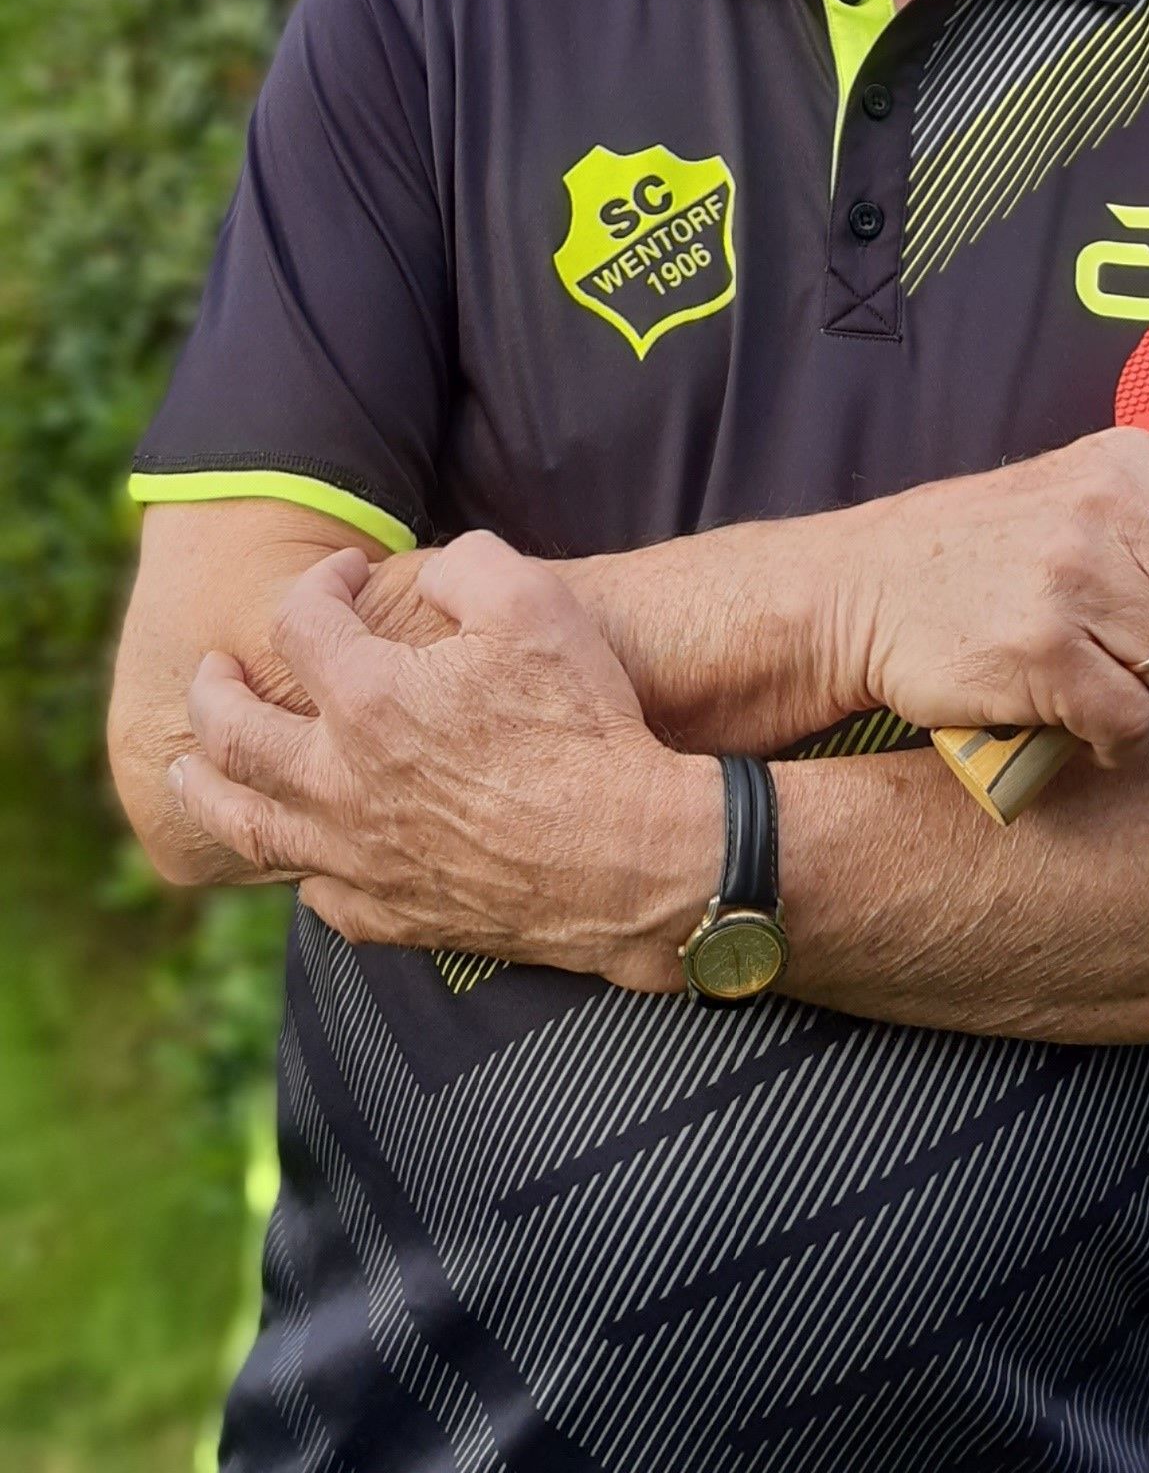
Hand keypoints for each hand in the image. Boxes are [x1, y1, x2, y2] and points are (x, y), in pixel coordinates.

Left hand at [171, 533, 719, 984]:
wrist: (631, 855)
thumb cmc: (585, 724)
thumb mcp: (534, 604)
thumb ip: (464, 565)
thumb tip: (425, 573)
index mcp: (368, 700)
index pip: (302, 622)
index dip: (320, 582)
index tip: (347, 574)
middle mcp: (340, 783)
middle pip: (231, 734)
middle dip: (214, 689)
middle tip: (214, 669)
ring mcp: (358, 858)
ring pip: (246, 825)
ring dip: (204, 788)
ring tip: (186, 770)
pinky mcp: (390, 914)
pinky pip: (316, 894)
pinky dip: (298, 864)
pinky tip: (302, 849)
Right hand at [840, 430, 1148, 767]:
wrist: (860, 590)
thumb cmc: (987, 557)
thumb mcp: (1082, 503)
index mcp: (1136, 466)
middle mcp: (1112, 508)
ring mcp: (1074, 574)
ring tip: (1107, 689)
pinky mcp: (1040, 647)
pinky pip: (1133, 726)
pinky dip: (1117, 744)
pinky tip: (1072, 721)